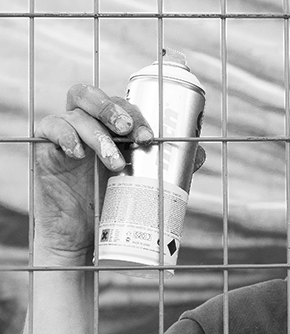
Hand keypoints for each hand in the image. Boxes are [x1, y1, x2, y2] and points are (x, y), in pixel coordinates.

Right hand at [33, 85, 153, 262]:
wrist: (85, 237)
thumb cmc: (115, 203)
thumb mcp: (144, 181)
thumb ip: (169, 164)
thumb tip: (201, 153)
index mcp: (108, 126)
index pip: (119, 103)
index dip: (136, 113)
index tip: (150, 137)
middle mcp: (85, 124)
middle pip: (91, 95)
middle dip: (113, 110)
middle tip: (128, 132)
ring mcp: (63, 135)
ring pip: (75, 115)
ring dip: (97, 135)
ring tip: (114, 162)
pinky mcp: (45, 150)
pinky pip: (48, 128)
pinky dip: (65, 136)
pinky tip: (79, 154)